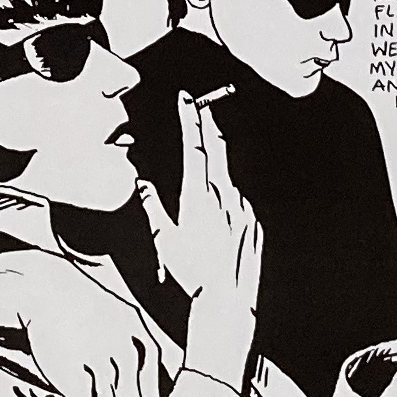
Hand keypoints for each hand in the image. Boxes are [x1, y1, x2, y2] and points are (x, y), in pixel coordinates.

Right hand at [142, 92, 263, 358]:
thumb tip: (142, 183)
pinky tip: (218, 225)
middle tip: (203, 108)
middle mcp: (224, 196)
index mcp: (198, 196)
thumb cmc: (192, 271)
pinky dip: (228, 203)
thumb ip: (153, 206)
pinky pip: (240, 203)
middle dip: (208, 126)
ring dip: (216, 174)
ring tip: (204, 193)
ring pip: (228, 179)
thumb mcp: (164, 238)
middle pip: (217, 150)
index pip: (195, 147)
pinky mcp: (255, 221)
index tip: (187, 99)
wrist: (228, 297)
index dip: (190, 119)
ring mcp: (243, 207)